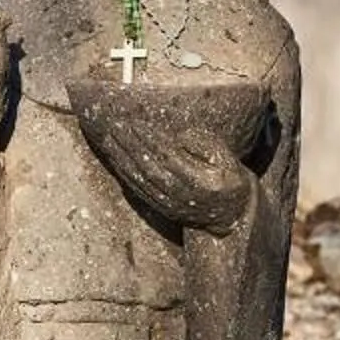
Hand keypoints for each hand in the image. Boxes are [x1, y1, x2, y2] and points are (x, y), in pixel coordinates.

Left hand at [66, 75, 266, 236]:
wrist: (230, 219)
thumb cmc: (231, 182)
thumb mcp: (229, 162)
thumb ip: (206, 147)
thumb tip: (182, 132)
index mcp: (198, 181)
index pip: (167, 156)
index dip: (150, 138)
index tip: (136, 120)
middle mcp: (179, 194)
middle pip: (148, 166)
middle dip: (130, 144)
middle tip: (115, 122)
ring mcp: (167, 203)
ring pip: (138, 177)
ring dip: (121, 156)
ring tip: (109, 134)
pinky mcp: (158, 206)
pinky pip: (136, 188)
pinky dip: (123, 171)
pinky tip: (114, 155)